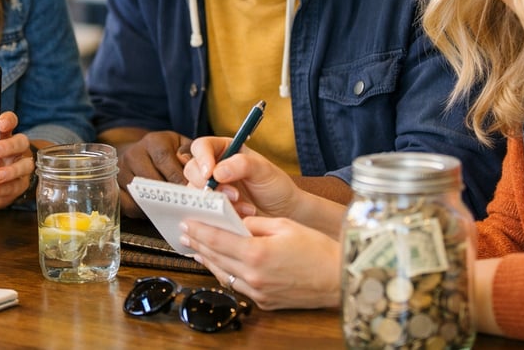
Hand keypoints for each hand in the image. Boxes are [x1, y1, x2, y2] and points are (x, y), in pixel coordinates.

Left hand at [0, 111, 33, 209]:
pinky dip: (6, 188)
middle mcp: (14, 148)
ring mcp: (19, 165)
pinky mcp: (19, 184)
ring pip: (24, 164)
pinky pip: (17, 186)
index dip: (6, 119)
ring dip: (11, 170)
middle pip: (19, 141)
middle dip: (7, 145)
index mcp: (0, 134)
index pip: (9, 121)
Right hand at [115, 130, 192, 216]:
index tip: (192, 192)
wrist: (141, 154)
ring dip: (158, 205)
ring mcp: (121, 172)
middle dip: (170, 195)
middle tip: (185, 205)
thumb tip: (196, 167)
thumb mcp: (181, 146)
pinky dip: (144, 212)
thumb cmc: (168, 153)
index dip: (178, 178)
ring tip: (173, 209)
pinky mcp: (115, 188)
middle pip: (151, 180)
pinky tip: (157, 210)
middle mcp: (133, 154)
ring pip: (140, 195)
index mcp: (153, 141)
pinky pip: (129, 206)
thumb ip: (191, 154)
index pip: (164, 160)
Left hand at [180, 215, 341, 309]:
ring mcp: (258, 291)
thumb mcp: (284, 225)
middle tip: (185, 234)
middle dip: (198, 244)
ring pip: (222, 274)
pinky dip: (225, 273)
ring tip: (196, 249)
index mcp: (256, 252)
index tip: (188, 222)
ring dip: (207, 260)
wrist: (339, 278)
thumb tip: (238, 223)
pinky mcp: (265, 301)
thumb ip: (255, 223)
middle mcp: (253, 275)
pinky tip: (220, 266)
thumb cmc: (317, 249)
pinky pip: (237, 286)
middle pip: (216, 257)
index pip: (218, 239)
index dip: (200, 230)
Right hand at [183, 136, 301, 217]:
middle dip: (208, 184)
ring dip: (215, 200)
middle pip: (192, 169)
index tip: (210, 173)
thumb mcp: (264, 171)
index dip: (201, 158)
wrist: (283, 212)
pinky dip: (219, 214)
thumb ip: (242, 165)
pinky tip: (240, 215)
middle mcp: (214, 167)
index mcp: (224, 150)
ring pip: (194, 192)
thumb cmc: (275, 186)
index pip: (201, 147)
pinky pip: (203, 210)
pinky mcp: (211, 208)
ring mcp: (211, 188)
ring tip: (241, 206)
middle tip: (233, 195)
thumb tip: (216, 172)